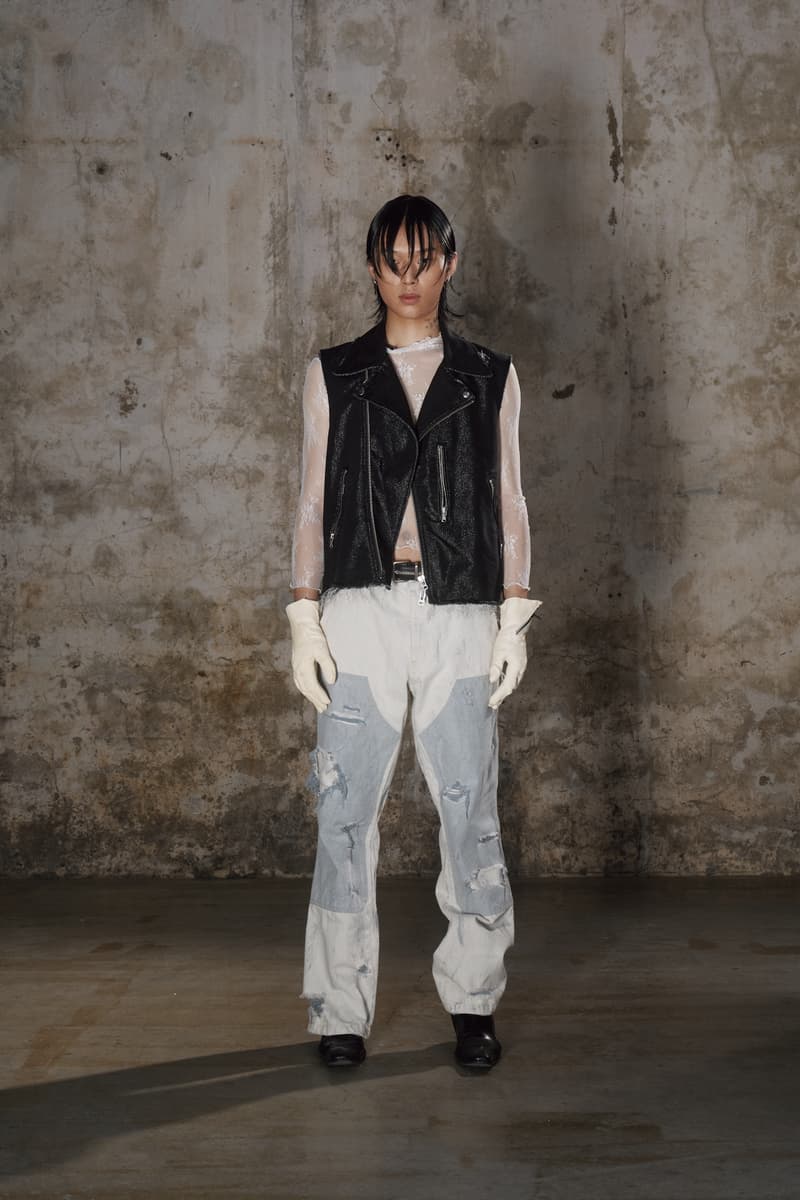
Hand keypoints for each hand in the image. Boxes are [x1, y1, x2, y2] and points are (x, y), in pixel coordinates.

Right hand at [285, 598, 336, 713]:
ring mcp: (296, 667)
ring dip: (310, 696)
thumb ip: (327, 666)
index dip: (320, 696)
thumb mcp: (322, 650)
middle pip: (306, 689)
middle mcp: (298, 669)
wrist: (301, 624)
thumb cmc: (312, 636)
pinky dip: (306, 689)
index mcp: (303, 667)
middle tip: (324, 709)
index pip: (312, 686)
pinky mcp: (297, 663)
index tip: (328, 703)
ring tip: (318, 704)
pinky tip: (310, 691)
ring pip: (302, 686)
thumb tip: (331, 681)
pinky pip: (301, 681)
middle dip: (315, 700)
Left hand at [488, 596, 542, 708]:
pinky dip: (507, 684)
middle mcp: (521, 669)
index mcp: (516, 667)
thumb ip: (496, 666)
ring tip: (496, 699)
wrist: (516, 627)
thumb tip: (493, 680)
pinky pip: (514, 678)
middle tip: (492, 705)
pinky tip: (501, 685)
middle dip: (502, 697)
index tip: (491, 702)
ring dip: (505, 692)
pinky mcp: (519, 663)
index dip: (499, 696)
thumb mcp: (498, 651)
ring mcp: (521, 666)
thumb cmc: (507, 638)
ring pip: (513, 683)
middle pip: (512, 687)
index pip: (507, 686)